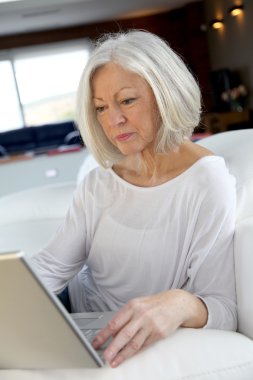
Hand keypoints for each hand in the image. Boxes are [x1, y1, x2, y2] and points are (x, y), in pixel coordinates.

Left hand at [92, 289, 206, 366]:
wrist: (176, 303)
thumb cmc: (154, 304)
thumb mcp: (138, 304)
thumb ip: (126, 317)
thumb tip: (112, 333)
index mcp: (132, 306)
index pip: (114, 322)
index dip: (103, 334)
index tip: (95, 343)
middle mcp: (141, 315)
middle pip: (123, 334)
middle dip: (112, 347)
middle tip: (104, 356)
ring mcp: (150, 325)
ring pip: (134, 343)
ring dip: (122, 354)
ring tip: (114, 361)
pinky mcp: (159, 334)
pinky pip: (144, 346)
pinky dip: (134, 353)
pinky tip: (128, 357)